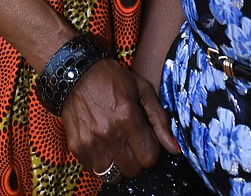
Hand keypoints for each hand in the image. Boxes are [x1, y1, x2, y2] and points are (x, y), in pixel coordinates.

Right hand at [61, 58, 179, 178]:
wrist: (77, 73)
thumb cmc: (113, 79)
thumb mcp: (142, 90)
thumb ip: (159, 119)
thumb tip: (174, 148)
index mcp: (127, 118)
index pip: (150, 157)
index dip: (151, 149)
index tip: (146, 138)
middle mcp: (109, 134)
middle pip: (133, 170)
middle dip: (137, 159)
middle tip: (132, 142)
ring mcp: (91, 143)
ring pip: (113, 176)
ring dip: (118, 164)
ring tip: (117, 146)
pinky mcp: (77, 148)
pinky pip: (94, 171)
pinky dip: (101, 163)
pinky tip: (102, 145)